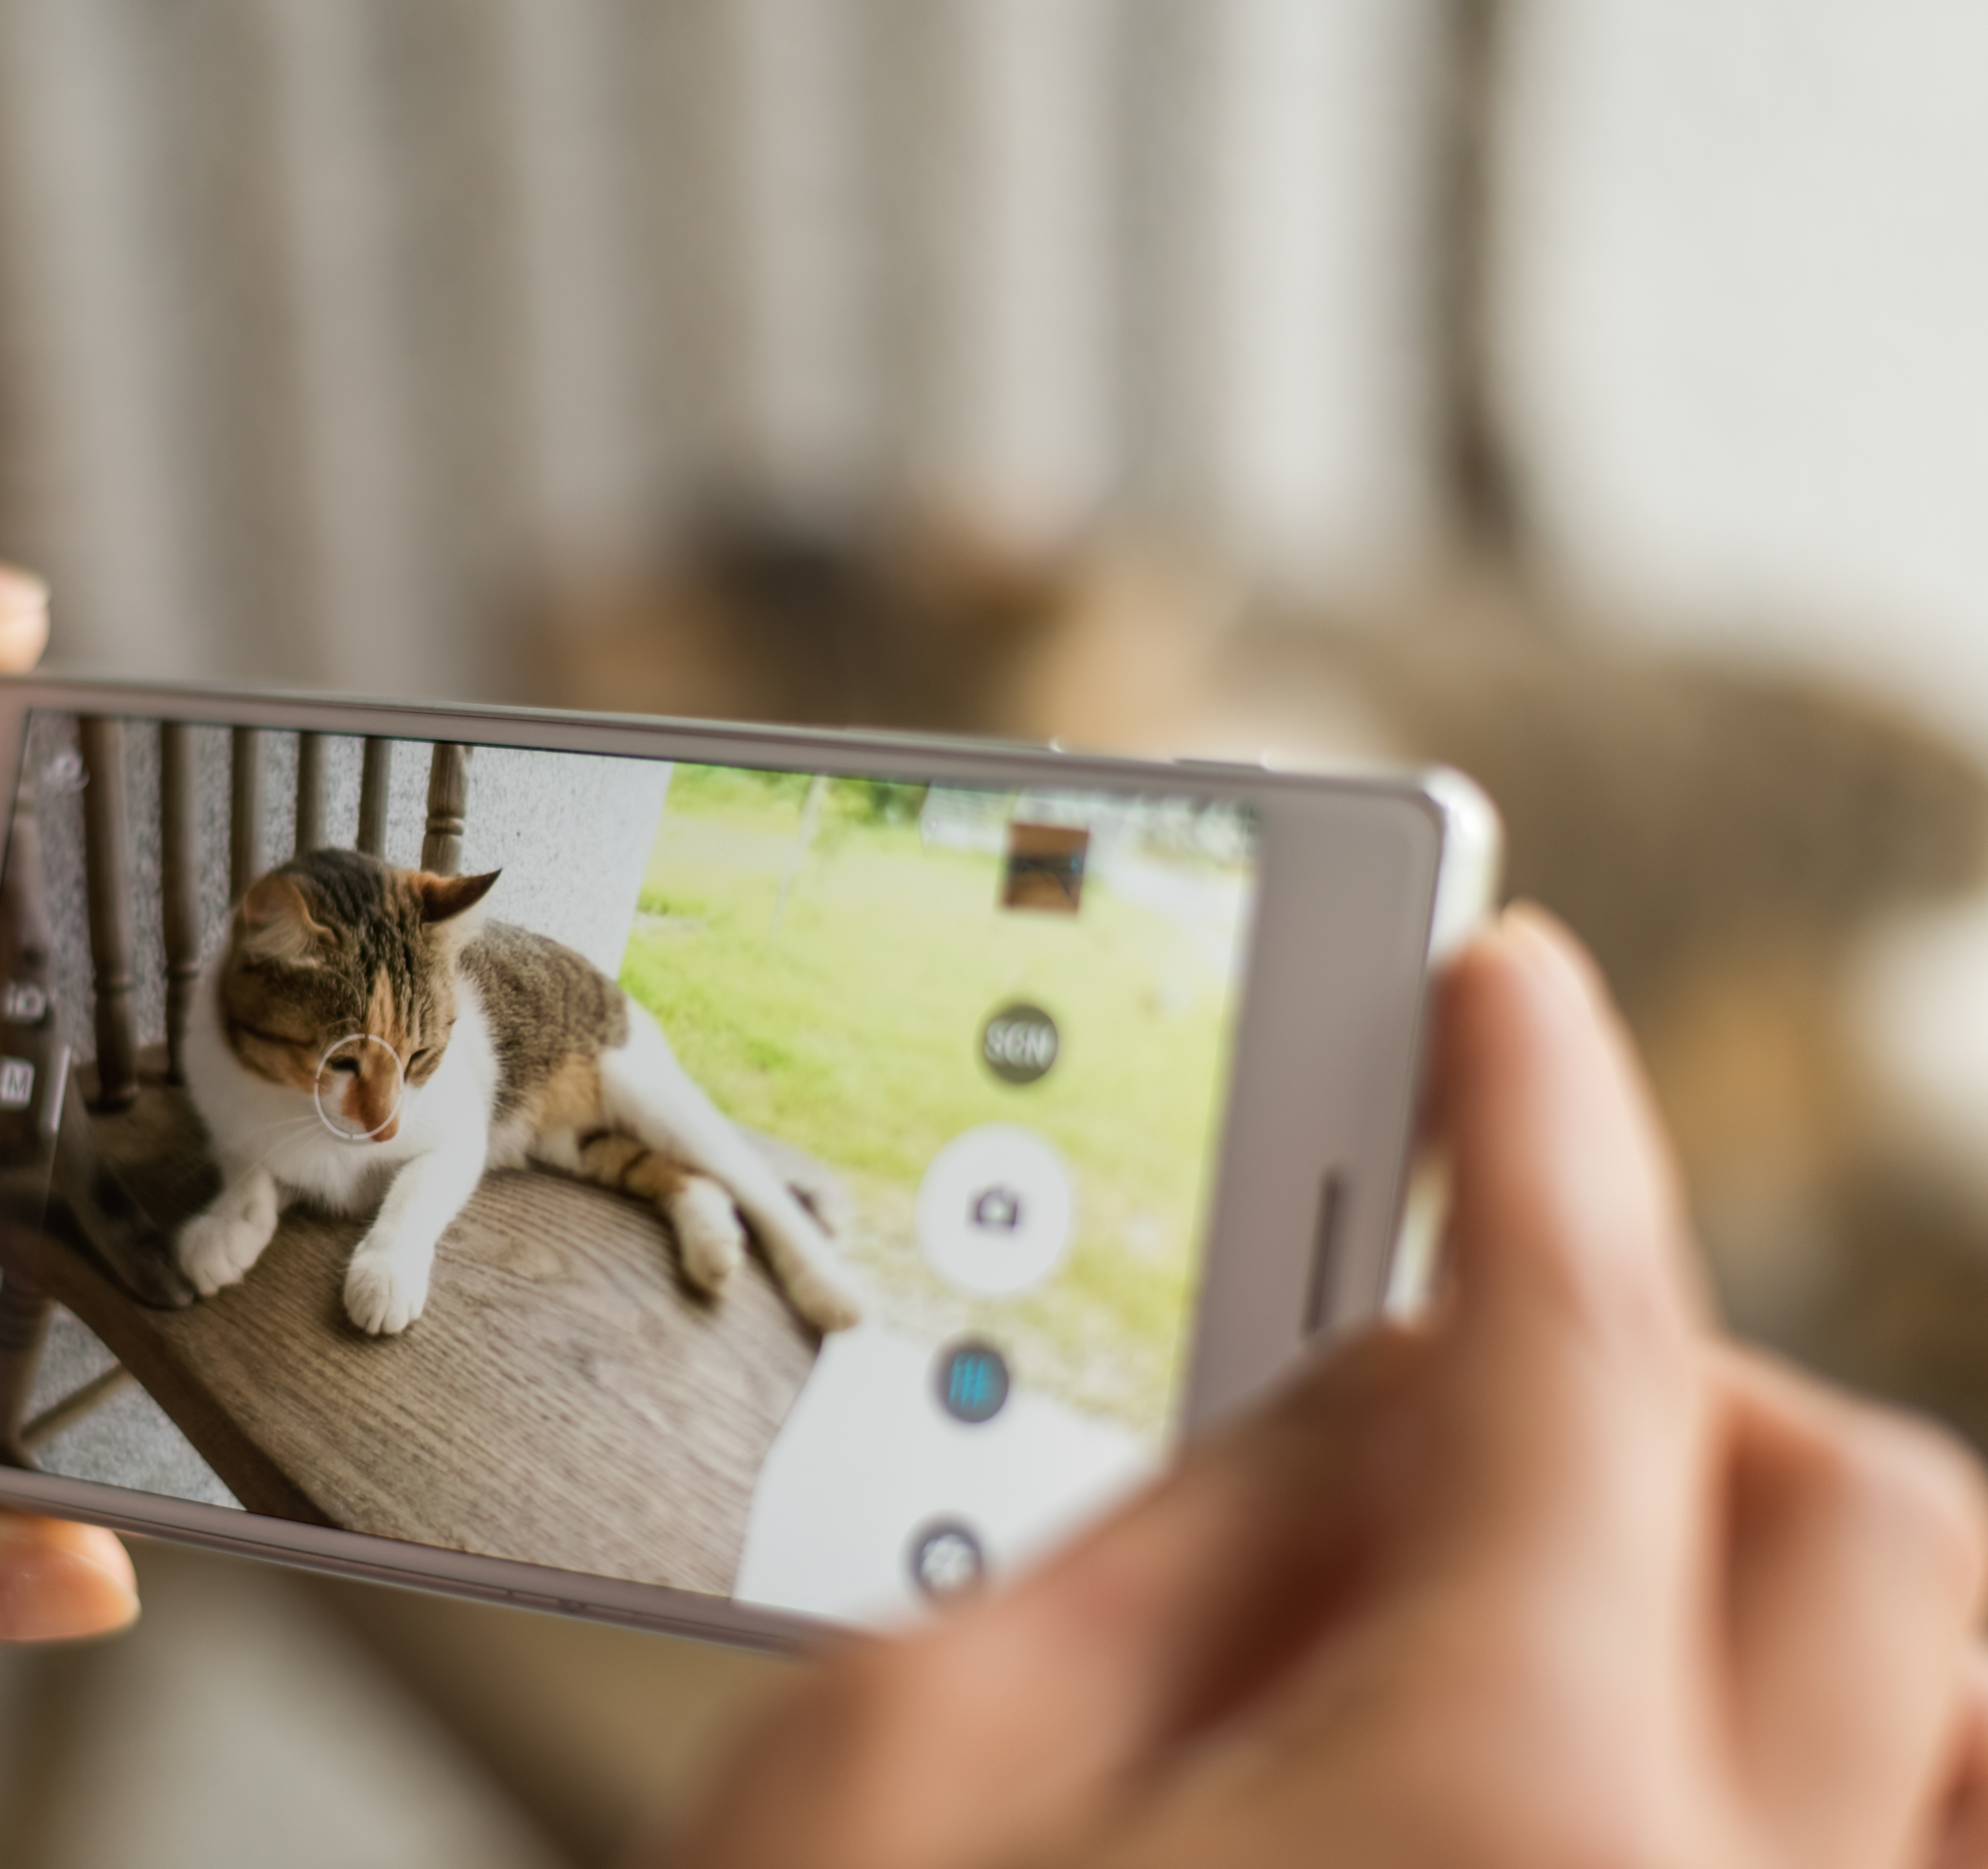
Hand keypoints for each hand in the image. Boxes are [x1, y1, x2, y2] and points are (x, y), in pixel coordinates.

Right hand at [658, 910, 1987, 1868]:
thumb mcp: (898, 1779)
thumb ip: (1157, 1540)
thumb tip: (1356, 1388)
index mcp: (1492, 1820)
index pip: (1581, 1349)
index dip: (1536, 1125)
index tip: (1509, 994)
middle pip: (1873, 1521)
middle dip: (1691, 1364)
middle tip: (1496, 1343)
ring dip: (1865, 1586)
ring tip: (1668, 1552)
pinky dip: (1882, 1773)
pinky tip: (1748, 1755)